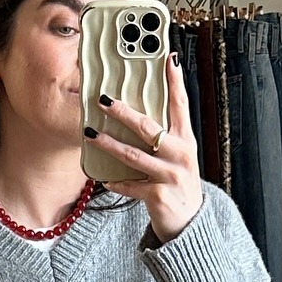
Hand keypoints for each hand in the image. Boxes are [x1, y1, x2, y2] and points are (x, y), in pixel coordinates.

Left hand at [84, 54, 202, 242]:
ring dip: (110, 144)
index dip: (174, 81)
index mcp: (186, 141)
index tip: (167, 58)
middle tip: (104, 100)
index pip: (180, 105)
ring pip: (134, 156)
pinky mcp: (159, 197)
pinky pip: (131, 186)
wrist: (191, 223)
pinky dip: (116, 182)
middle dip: (124, 112)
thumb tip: (141, 113)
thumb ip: (167, 136)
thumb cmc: (179, 185)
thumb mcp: (180, 157)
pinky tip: (102, 178)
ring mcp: (170, 176)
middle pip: (149, 128)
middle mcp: (180, 156)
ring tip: (91, 134)